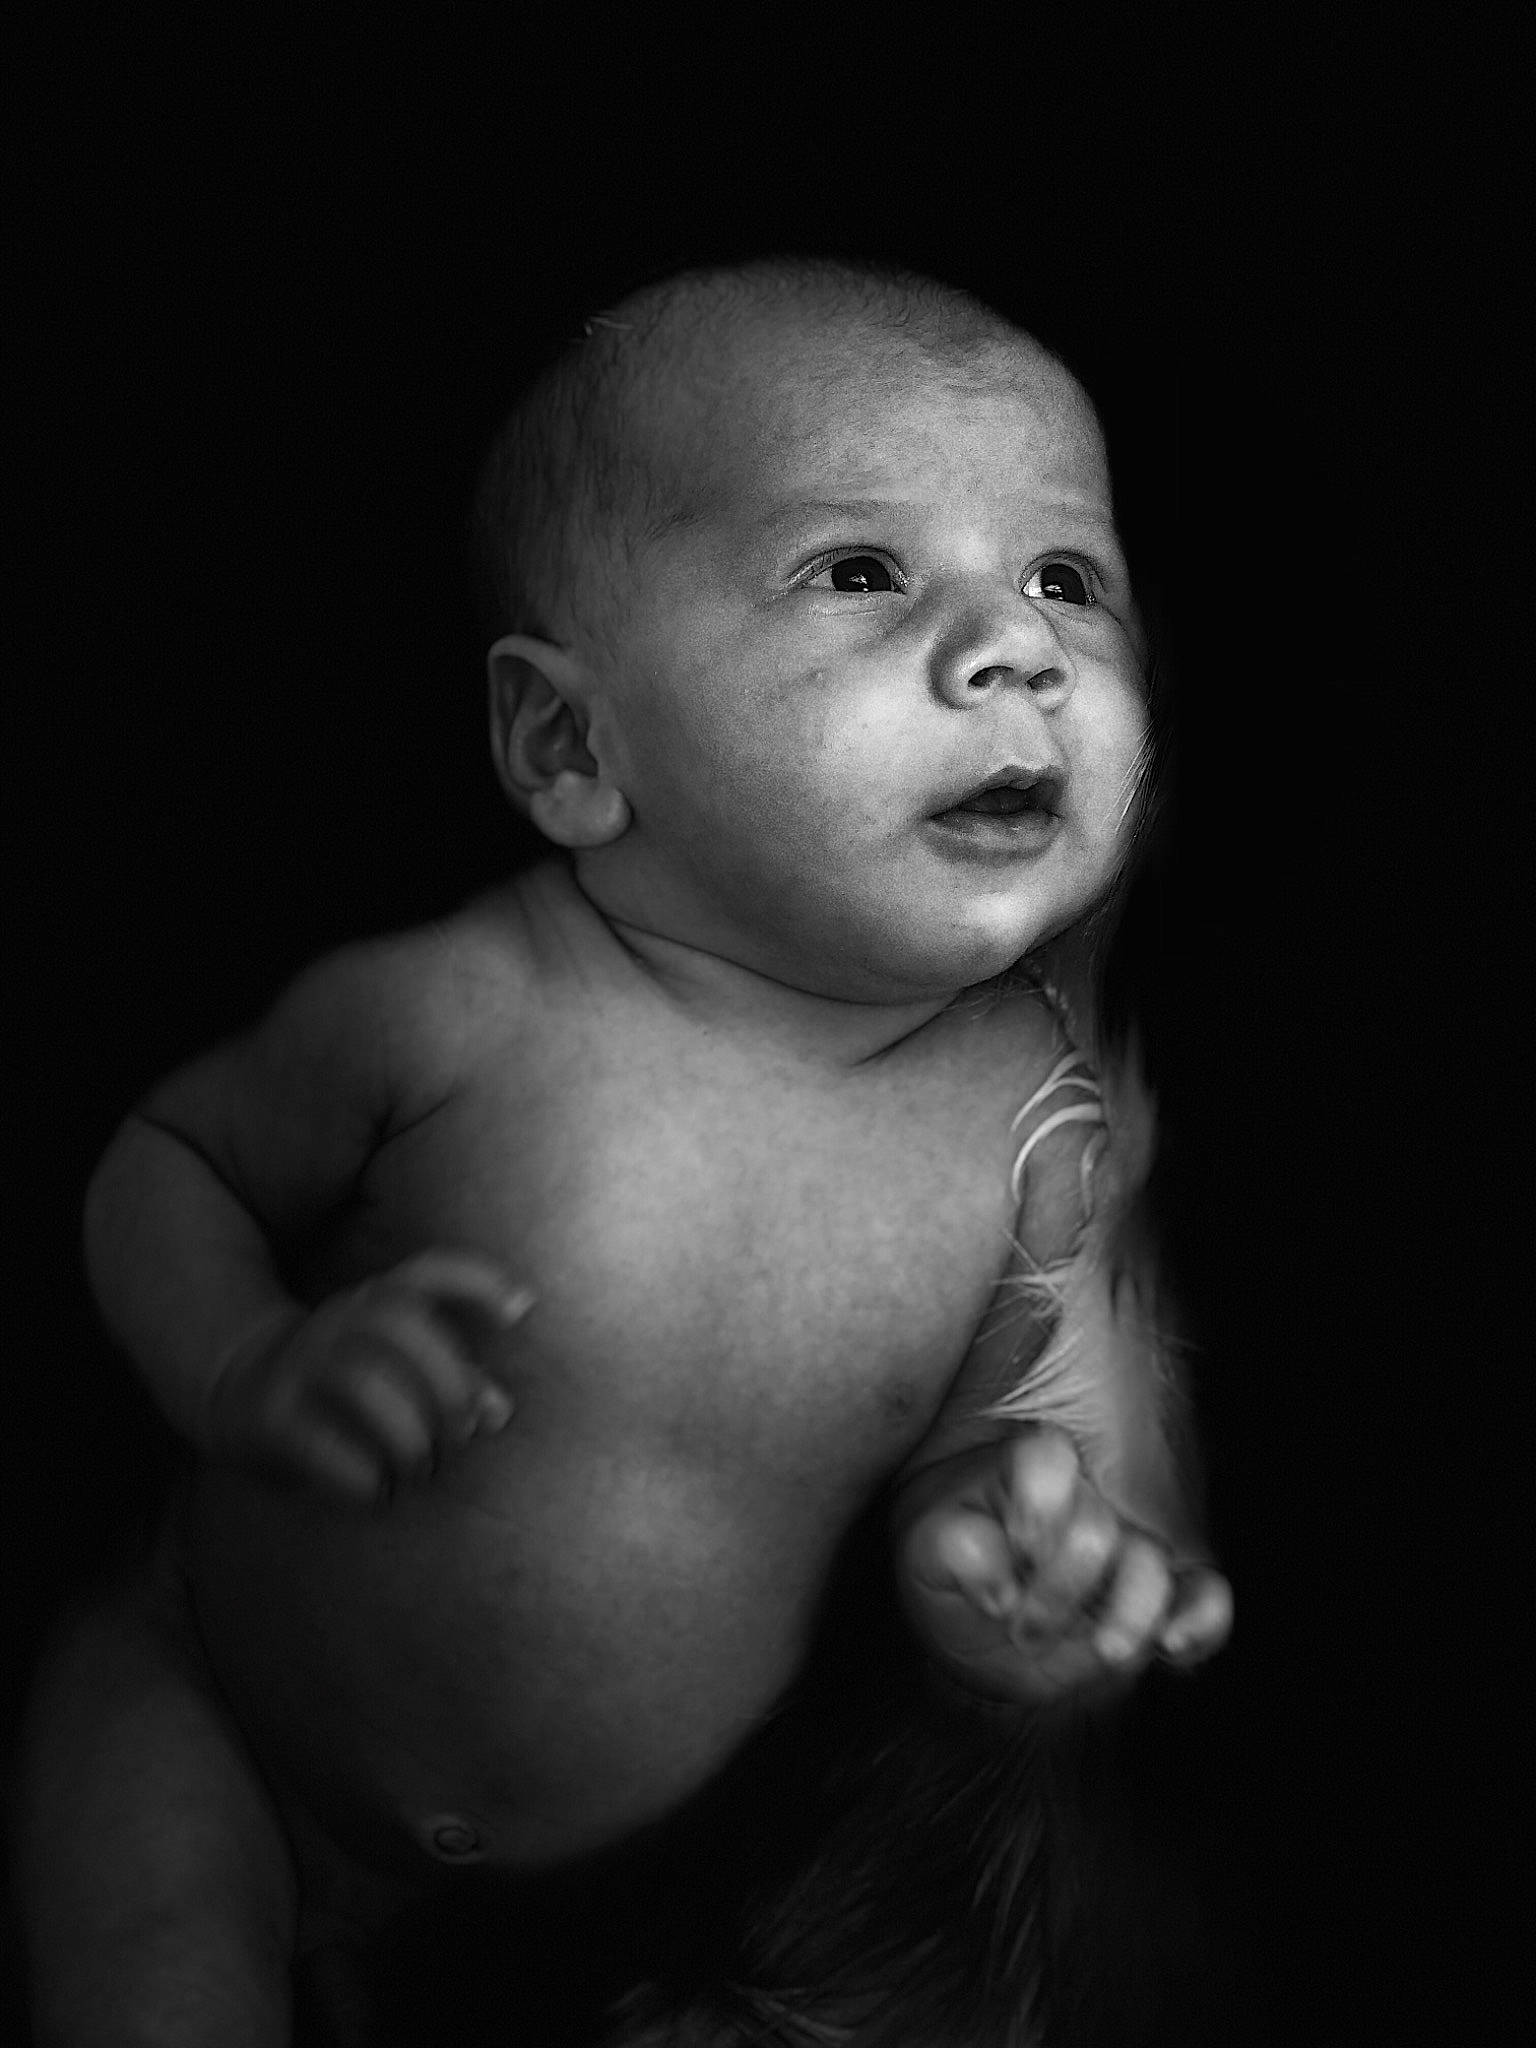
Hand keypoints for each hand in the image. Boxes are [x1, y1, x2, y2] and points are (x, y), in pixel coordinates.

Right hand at [204, 1250, 533, 1506]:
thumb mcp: (395, 1366)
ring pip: (366, 1383)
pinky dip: (363, 1477)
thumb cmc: (344, 1382)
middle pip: (402, 1325)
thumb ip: (453, 1381)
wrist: (235, 1388)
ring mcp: (300, 1366)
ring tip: (419, 1471)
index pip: (427, 1272)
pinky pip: (321, 1445)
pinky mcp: (270, 1418)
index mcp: (376, 1302)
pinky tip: (377, 1493)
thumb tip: (499, 1413)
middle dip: (449, 1384)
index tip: (520, 1311)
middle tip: (461, 1435)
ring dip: (410, 1437)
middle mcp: (338, 1322)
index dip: (478, 1282)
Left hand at [894, 1425, 1231, 1705]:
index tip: (1017, 1548)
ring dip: (1129, 1613)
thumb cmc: (953, 1564)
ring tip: (1103, 1650)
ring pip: (1152, 1563)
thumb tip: (1002, 1584)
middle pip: (1096, 1530)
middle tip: (1022, 1630)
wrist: (979, 1619)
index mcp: (1030, 1473)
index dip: (1038, 1505)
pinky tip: (1173, 1646)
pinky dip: (1202, 1620)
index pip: (1049, 1461)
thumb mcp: (927, 1554)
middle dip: (1060, 1589)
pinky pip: (1205, 1596)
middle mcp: (1088, 1502)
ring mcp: (1128, 1549)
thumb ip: (957, 1550)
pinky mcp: (1162, 1599)